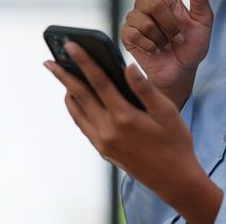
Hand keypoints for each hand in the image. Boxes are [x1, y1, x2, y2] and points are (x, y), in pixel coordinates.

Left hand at [44, 42, 221, 222]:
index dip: (83, 61)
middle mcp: (108, 130)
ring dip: (67, 91)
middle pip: (80, 95)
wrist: (174, 180)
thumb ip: (145, 89)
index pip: (98, 81)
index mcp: (125, 117)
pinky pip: (83, 124)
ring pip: (77, 111)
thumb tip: (127, 66)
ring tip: (61, 76)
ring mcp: (103, 142)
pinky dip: (75, 109)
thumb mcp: (168, 112)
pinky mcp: (103, 150)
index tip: (70, 45)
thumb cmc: (175, 143)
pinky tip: (76, 100)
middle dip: (64, 75)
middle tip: (49, 60)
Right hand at [119, 0, 213, 107]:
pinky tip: (154, 51)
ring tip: (164, 45)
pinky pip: (134, 34)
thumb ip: (201, 2)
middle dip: (168, 22)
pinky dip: (149, 45)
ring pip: (142, 20)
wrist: (181, 72)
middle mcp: (147, 6)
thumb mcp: (204, 24)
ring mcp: (134, 20)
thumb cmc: (193, 47)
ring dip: (159, 36)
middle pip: (150, 2)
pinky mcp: (127, 36)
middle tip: (177, 37)